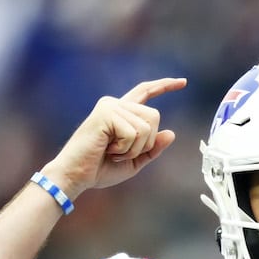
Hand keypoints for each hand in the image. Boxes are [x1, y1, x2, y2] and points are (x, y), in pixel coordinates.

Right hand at [41, 78, 187, 198]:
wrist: (75, 176)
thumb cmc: (100, 169)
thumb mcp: (134, 161)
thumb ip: (152, 148)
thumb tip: (171, 133)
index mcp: (121, 112)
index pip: (146, 92)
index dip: (165, 85)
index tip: (183, 81)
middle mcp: (115, 104)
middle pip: (154, 116)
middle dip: (146, 142)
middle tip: (121, 153)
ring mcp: (110, 106)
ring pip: (146, 126)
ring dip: (134, 148)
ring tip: (112, 152)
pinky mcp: (105, 113)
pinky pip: (134, 133)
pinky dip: (125, 149)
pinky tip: (107, 150)